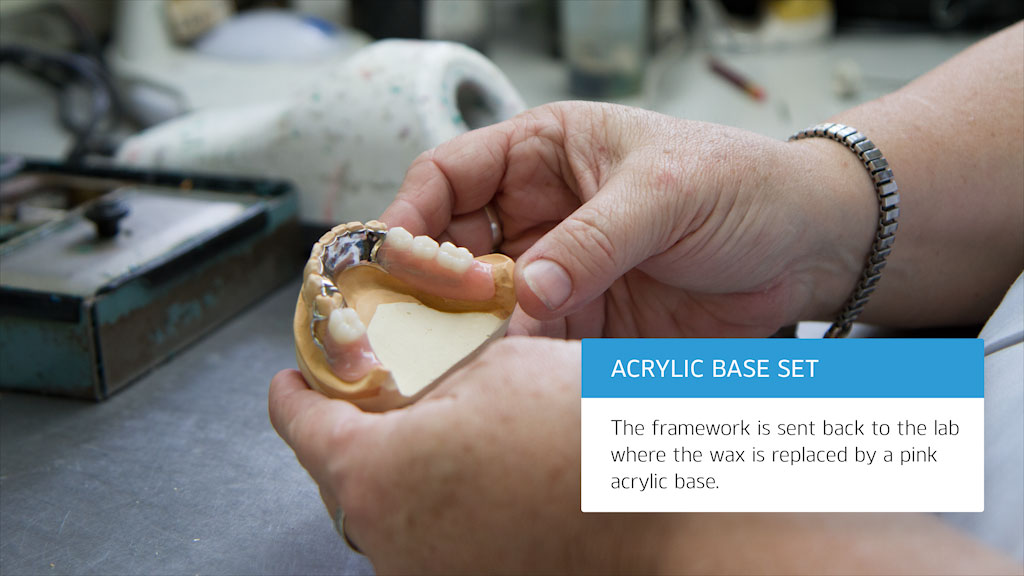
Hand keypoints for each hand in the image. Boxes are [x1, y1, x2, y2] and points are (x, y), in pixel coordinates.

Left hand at [269, 337, 663, 573]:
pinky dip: (450, 502)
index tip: (294, 377)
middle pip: (348, 473)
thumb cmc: (584, 441)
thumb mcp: (498, 369)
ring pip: (397, 508)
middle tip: (385, 396)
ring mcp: (433, 575)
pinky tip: (494, 473)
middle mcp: (391, 543)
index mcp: (377, 476)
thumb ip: (434, 371)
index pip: (301, 423)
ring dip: (411, 468)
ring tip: (457, 432)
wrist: (667, 518)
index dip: (296, 390)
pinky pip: (439, 538)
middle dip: (361, 430)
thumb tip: (414, 371)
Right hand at [382, 102, 874, 338]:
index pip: (448, 174)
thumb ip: (592, 240)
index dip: (413, 213)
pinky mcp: (581, 321)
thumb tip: (526, 292)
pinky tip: (503, 377)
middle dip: (430, 285)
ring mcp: (556, 269)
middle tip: (427, 324)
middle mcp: (537, 212)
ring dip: (465, 332)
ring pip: (481, 303)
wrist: (804, 248)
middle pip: (450, 247)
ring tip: (456, 360)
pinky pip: (527, 343)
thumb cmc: (740, 186)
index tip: (401, 258)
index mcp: (543, 152)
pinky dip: (509, 363)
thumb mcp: (662, 193)